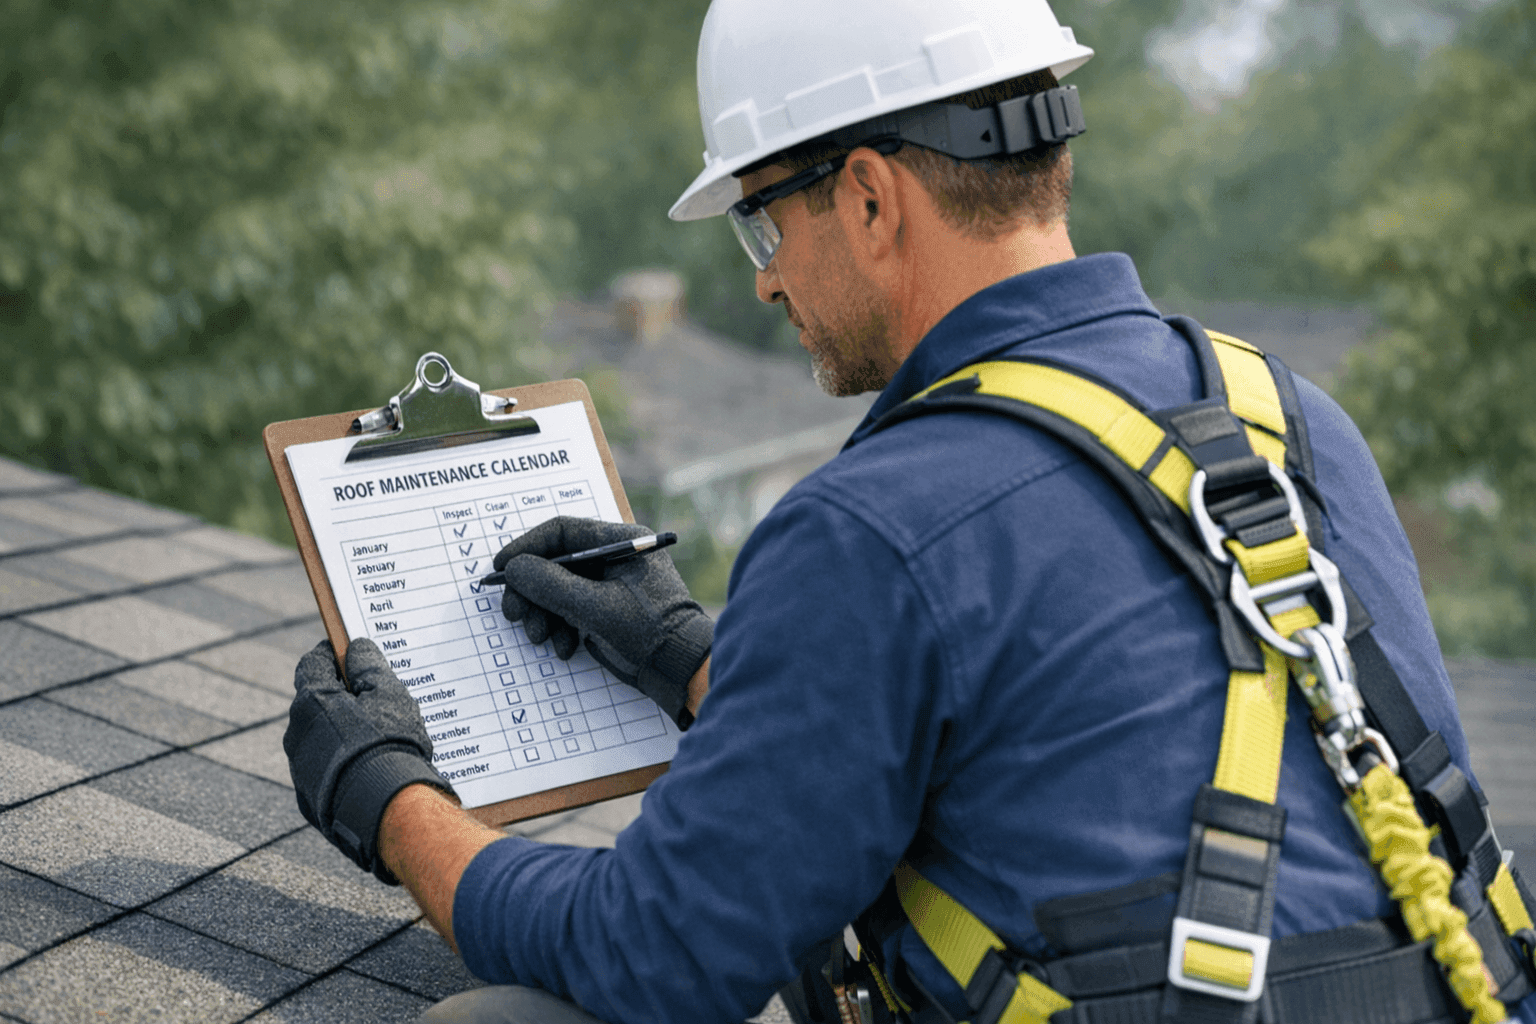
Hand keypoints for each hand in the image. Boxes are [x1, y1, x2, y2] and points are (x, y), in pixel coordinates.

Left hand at [284, 638, 454, 882]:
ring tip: (378, 743)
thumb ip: (369, 666)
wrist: (385, 809)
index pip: (313, 663)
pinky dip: (342, 768)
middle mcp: (296, 732)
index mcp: (311, 700)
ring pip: (320, 741)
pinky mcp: (308, 799)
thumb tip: (357, 647)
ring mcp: (299, 769)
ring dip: (341, 736)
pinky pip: (324, 773)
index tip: (350, 652)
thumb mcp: (388, 694)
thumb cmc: (388, 743)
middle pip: (316, 704)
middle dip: (340, 699)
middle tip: (374, 701)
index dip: (332, 654)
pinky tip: (370, 773)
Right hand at [494, 517, 711, 727]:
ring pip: (557, 590)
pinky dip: (559, 629)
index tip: (502, 568)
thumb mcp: (595, 607)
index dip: (527, 547)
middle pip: (554, 562)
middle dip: (531, 590)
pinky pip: (568, 611)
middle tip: (514, 614)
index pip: (562, 531)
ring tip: (540, 637)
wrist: (679, 670)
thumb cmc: (648, 631)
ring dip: (542, 615)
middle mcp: (612, 558)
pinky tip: (564, 648)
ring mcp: (608, 585)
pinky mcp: (604, 611)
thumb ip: (551, 585)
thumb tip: (514, 568)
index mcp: (620, 542)